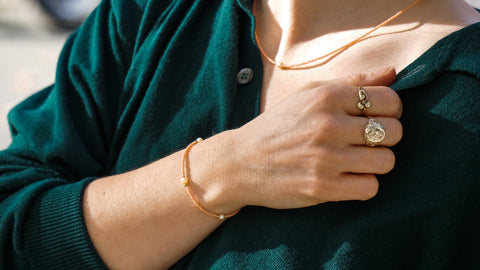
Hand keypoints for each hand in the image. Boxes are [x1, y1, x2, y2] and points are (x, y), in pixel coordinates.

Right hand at [227, 67, 401, 209]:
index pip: (390, 101)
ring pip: (386, 162)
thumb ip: (352, 82)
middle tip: (366, 142)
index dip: (390, 111)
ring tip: (357, 161)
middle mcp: (328, 125)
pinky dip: (364, 185)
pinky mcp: (322, 188)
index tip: (376, 118)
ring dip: (376, 163)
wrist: (240, 163)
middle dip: (386, 138)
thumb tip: (392, 73)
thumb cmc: (277, 126)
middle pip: (394, 132)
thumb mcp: (308, 94)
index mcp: (327, 97)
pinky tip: (348, 179)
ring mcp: (325, 158)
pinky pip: (370, 188)